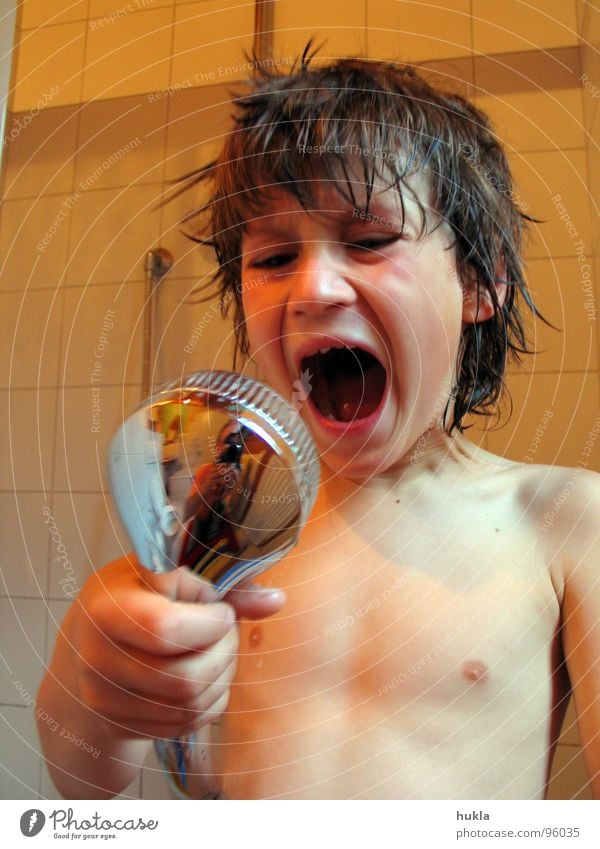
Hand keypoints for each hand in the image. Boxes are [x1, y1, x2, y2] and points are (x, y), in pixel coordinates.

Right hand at [70, 556, 283, 739]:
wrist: (88, 643)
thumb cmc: (136, 595)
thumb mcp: (169, 575)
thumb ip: (223, 585)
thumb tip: (276, 601)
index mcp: (106, 607)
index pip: (165, 628)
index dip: (210, 622)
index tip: (220, 609)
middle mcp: (97, 657)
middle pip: (185, 677)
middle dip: (224, 651)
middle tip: (226, 629)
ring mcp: (106, 698)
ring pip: (190, 703)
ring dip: (222, 674)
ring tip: (219, 648)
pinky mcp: (122, 724)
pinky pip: (186, 722)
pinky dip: (211, 698)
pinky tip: (207, 673)